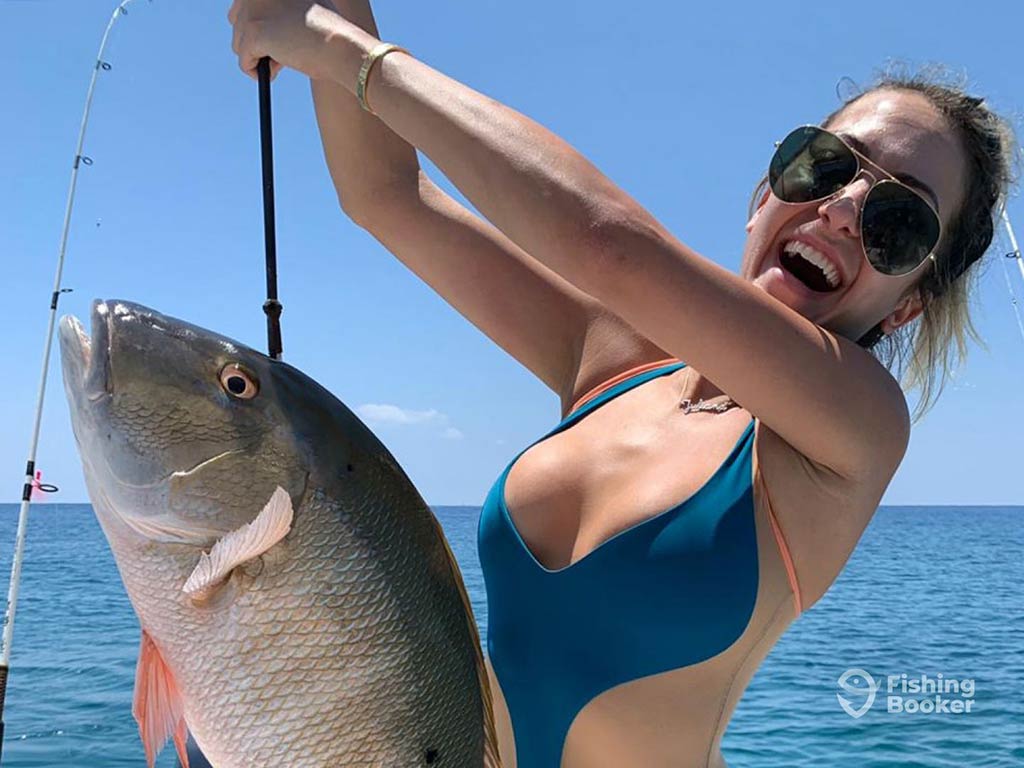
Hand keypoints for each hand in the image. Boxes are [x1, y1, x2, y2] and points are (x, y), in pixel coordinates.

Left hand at [228, 0, 344, 81]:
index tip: (275, 36)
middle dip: (255, 40)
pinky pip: (244, 61)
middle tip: (280, 52)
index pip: (245, 3)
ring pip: (238, 42)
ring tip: (282, 61)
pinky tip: (275, 73)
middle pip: (236, 21)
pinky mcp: (255, 32)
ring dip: (257, 56)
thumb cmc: (332, 31)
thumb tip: (267, 22)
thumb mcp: (306, 5)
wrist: (342, 46)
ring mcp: (254, 9)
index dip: (259, 23)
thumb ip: (283, 4)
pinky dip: (255, 71)